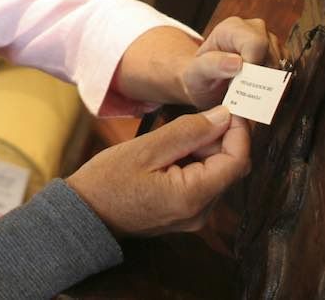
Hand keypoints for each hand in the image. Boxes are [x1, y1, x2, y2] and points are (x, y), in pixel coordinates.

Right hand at [66, 107, 249, 237]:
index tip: (229, 107)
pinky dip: (195, 162)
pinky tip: (171, 151)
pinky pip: (203, 183)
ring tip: (174, 135)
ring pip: (217, 174)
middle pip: (230, 168)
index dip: (239, 131)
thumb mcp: (146, 148)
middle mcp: (201, 212)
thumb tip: (224, 117)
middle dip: (220, 138)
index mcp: (193, 197)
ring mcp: (193, 216)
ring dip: (205, 149)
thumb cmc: (108, 181)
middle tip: (194, 117)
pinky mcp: (185, 214)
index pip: (237, 161)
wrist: (85, 215)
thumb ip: (188, 131)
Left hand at [179, 16, 274, 110]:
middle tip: (242, 92)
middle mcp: (254, 29)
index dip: (253, 66)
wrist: (205, 83)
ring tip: (246, 92)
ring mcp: (270, 42)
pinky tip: (257, 92)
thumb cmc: (198, 76)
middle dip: (260, 79)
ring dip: (268, 85)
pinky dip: (275, 87)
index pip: (256, 43)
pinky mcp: (279, 56)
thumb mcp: (194, 74)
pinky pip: (286, 73)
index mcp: (232, 28)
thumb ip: (211, 65)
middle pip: (272, 55)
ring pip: (282, 66)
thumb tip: (237, 62)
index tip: (241, 83)